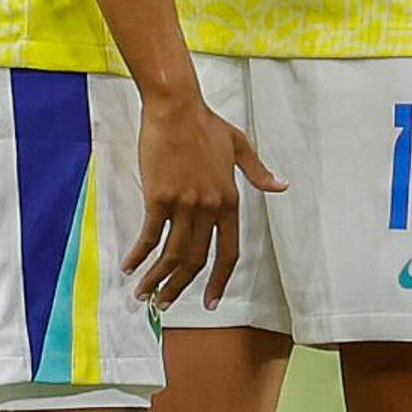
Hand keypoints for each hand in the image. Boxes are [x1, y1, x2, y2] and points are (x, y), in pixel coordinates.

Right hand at [122, 83, 285, 310]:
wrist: (176, 107)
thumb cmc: (205, 123)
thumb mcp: (240, 146)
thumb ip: (258, 171)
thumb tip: (281, 186)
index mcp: (230, 199)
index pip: (228, 251)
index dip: (219, 280)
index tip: (211, 301)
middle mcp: (210, 207)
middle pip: (197, 260)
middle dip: (180, 287)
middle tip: (166, 305)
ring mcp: (185, 203)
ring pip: (173, 254)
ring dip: (158, 279)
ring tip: (145, 295)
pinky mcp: (159, 196)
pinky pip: (150, 235)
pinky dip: (139, 255)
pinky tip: (130, 267)